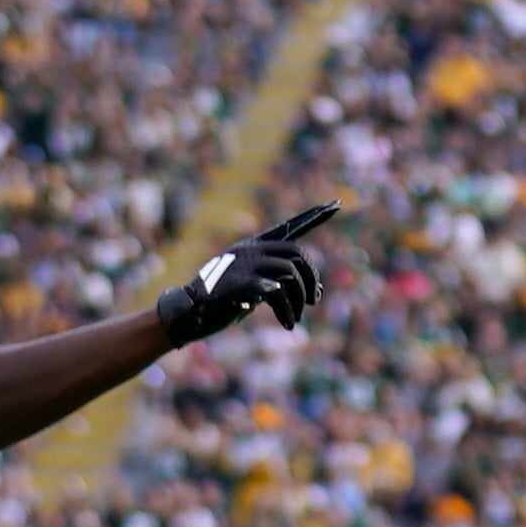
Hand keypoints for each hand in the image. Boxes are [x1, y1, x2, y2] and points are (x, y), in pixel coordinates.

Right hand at [157, 203, 335, 346]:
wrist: (188, 313)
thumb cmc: (219, 303)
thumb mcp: (251, 288)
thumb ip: (275, 282)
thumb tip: (315, 292)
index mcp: (252, 247)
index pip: (289, 227)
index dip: (315, 216)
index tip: (337, 204)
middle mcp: (250, 249)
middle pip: (297, 254)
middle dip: (311, 279)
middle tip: (313, 302)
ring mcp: (245, 263)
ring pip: (290, 273)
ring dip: (298, 301)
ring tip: (294, 320)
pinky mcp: (241, 281)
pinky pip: (277, 292)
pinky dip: (285, 309)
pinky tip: (286, 322)